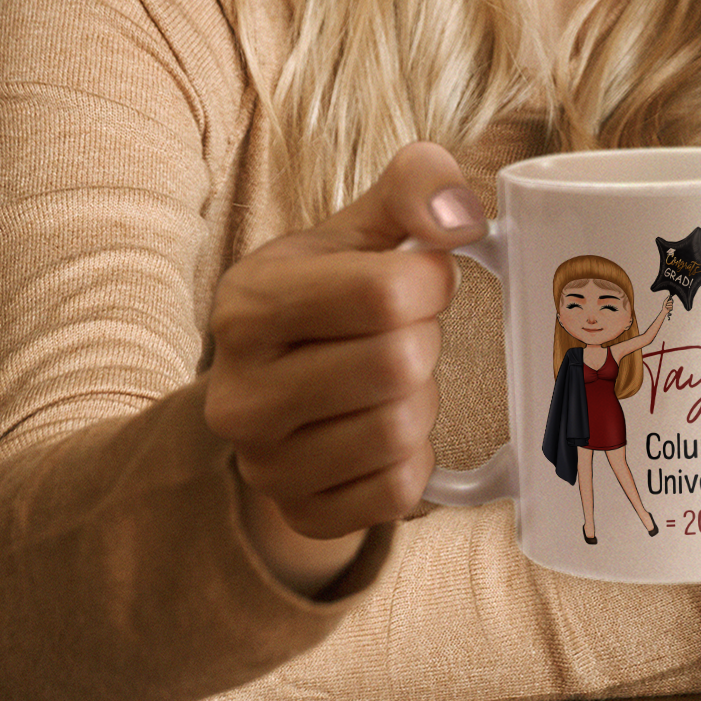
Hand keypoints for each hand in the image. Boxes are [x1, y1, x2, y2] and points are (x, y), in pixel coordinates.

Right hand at [204, 142, 486, 594]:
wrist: (281, 386)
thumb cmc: (334, 294)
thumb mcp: (363, 226)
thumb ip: (416, 186)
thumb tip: (461, 216)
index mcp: (248, 304)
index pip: (384, 292)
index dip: (431, 282)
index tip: (421, 280)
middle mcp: (239, 392)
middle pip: (398, 364)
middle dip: (425, 341)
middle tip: (404, 335)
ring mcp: (264, 465)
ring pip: (402, 431)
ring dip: (422, 400)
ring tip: (392, 382)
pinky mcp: (301, 514)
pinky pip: (400, 492)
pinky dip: (416, 459)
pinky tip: (387, 430)